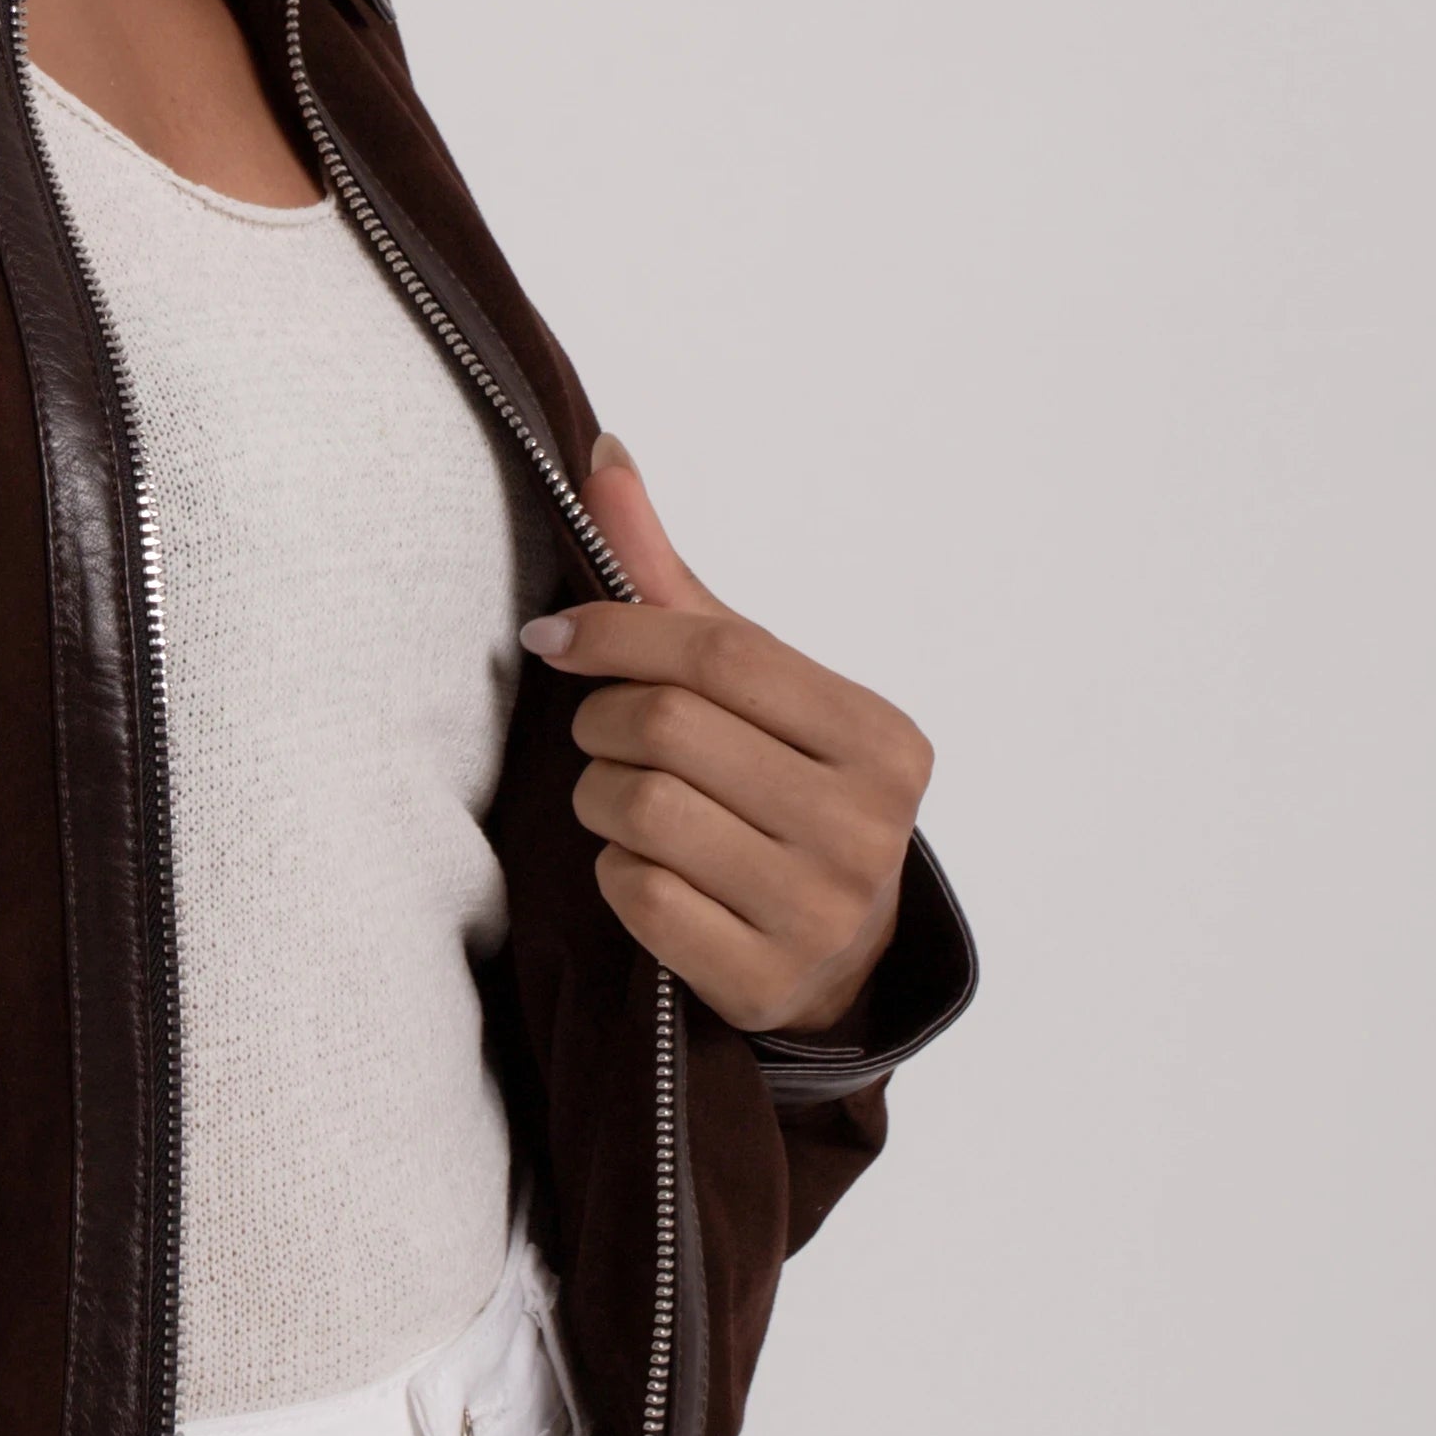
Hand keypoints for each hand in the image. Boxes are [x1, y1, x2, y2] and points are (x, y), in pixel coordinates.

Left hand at [519, 438, 931, 1038]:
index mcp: (881, 738)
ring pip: (641, 810)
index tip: (554, 639)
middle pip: (670, 730)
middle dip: (603, 721)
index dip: (619, 634)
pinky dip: (616, 872)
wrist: (837, 952)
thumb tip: (603, 454)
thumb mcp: (751, 689)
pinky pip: (638, 895)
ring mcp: (822, 913)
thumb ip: (673, 585)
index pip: (723, 655)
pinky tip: (646, 869)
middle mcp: (868, 827)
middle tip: (599, 732)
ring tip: (620, 797)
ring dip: (598, 796)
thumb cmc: (782, 791)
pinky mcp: (765, 981)